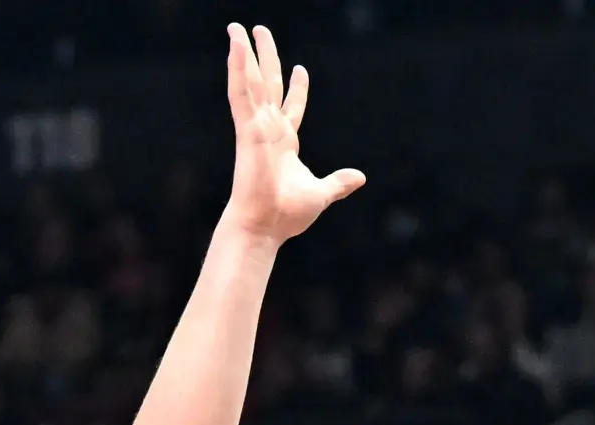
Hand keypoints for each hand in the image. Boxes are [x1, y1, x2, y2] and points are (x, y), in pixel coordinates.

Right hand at [222, 24, 364, 243]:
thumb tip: (359, 178)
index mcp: (284, 142)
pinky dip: (236, 70)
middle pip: (267, 84)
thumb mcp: (322, 194)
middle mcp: (267, 130)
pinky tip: (235, 47)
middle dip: (264, 57)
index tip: (301, 68)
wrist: (265, 226)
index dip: (297, 88)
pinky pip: (240, 94)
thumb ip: (338, 183)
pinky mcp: (246, 129)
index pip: (291, 107)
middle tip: (258, 30)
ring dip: (244, 53)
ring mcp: (255, 127)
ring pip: (250, 82)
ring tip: (238, 28)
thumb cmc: (287, 214)